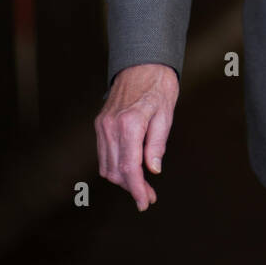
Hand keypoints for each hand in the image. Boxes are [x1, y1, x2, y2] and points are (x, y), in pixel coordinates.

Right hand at [95, 63, 178, 210]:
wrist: (143, 62)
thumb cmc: (159, 86)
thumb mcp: (166, 114)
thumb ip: (157, 144)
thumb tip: (153, 170)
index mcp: (129, 123)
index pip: (129, 167)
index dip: (136, 189)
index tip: (144, 202)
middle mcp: (111, 126)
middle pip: (116, 170)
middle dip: (131, 187)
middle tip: (148, 196)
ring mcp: (102, 125)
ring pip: (107, 165)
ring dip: (122, 179)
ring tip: (141, 185)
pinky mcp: (100, 123)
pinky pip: (104, 154)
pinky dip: (115, 166)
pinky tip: (130, 169)